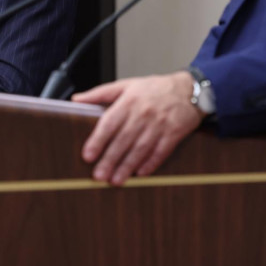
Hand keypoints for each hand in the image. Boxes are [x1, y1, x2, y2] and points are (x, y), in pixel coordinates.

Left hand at [73, 72, 204, 185]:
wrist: (189, 89)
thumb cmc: (154, 88)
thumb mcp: (126, 85)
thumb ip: (99, 93)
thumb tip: (76, 100)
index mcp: (129, 101)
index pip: (109, 123)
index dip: (98, 140)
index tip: (88, 155)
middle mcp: (143, 113)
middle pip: (123, 140)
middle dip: (110, 159)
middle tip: (99, 176)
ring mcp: (159, 125)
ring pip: (140, 149)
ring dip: (127, 166)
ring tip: (116, 180)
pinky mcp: (174, 134)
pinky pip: (160, 152)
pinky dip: (150, 163)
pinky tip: (140, 174)